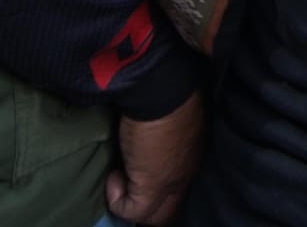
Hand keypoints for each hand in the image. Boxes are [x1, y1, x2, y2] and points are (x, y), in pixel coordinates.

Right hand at [106, 91, 203, 225]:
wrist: (160, 90)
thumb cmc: (162, 96)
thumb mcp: (167, 120)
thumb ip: (164, 136)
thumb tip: (146, 142)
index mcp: (193, 154)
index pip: (181, 187)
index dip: (162, 189)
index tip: (139, 175)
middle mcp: (188, 171)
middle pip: (172, 210)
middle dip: (149, 206)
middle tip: (127, 189)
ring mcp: (173, 182)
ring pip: (155, 216)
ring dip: (131, 203)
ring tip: (119, 177)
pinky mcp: (153, 187)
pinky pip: (133, 211)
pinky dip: (117, 198)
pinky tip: (113, 175)